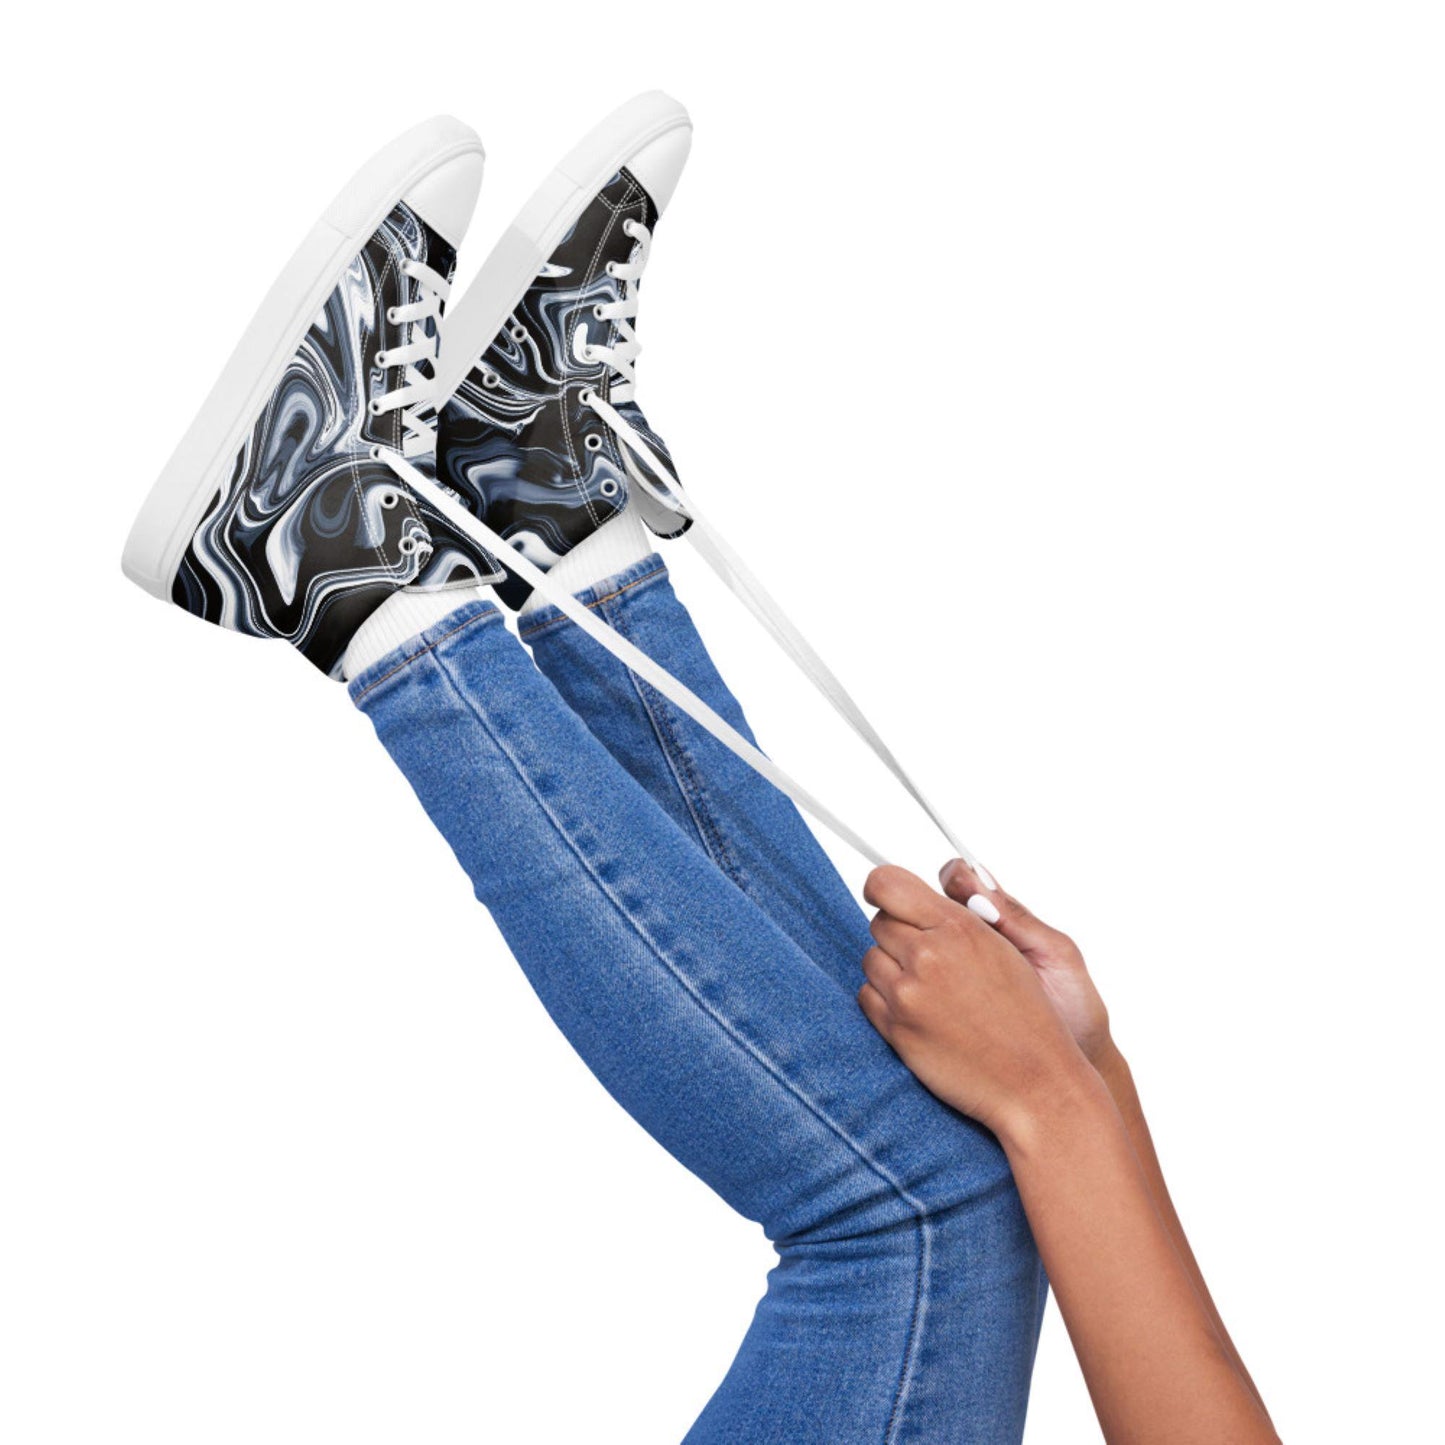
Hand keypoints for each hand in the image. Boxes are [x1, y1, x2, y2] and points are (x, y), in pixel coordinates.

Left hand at [857, 864, 1089, 1138]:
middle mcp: (928, 955)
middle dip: (899, 934)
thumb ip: (964, 914)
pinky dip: (886, 1001)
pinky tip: (921, 1013)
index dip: (882, 887)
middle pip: (879, 922)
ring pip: (871, 958)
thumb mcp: (1007, 950)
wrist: (1036, 1083)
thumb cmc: (1030, 1017)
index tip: (885, 895)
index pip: (887, 884)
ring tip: (932, 990)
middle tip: (929, 956)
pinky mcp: (896, 1028)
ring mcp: (907, 993)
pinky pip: (867, 996)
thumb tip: (930, 888)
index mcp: (958, 928)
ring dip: (892, 969)